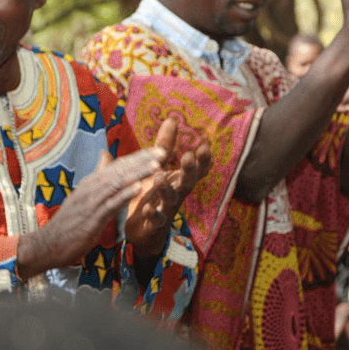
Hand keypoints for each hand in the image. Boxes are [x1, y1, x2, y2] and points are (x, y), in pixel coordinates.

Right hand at [21, 147, 166, 275]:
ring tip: (156, 166)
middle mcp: (91, 188)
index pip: (118, 165)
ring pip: (117, 183)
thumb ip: (97, 176)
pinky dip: (123, 195)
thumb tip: (106, 155)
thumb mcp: (84, 196)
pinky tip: (137, 188)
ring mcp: (91, 203)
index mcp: (92, 183)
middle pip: (120, 170)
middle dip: (143, 160)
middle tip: (163, 151)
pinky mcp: (91, 219)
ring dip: (137, 174)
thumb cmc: (69, 222)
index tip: (157, 149)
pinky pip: (109, 204)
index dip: (138, 157)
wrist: (47, 244)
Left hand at [125, 117, 210, 258]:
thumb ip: (165, 145)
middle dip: (189, 170)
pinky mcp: (154, 225)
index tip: (204, 145)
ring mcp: (167, 210)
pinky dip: (153, 214)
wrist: (144, 231)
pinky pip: (157, 220)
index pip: (196, 169)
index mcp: (178, 179)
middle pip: (188, 182)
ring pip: (171, 200)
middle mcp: (177, 194)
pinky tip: (148, 208)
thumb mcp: (158, 166)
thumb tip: (172, 119)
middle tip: (188, 156)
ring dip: (166, 189)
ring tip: (159, 178)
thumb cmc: (153, 193)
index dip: (202, 159)